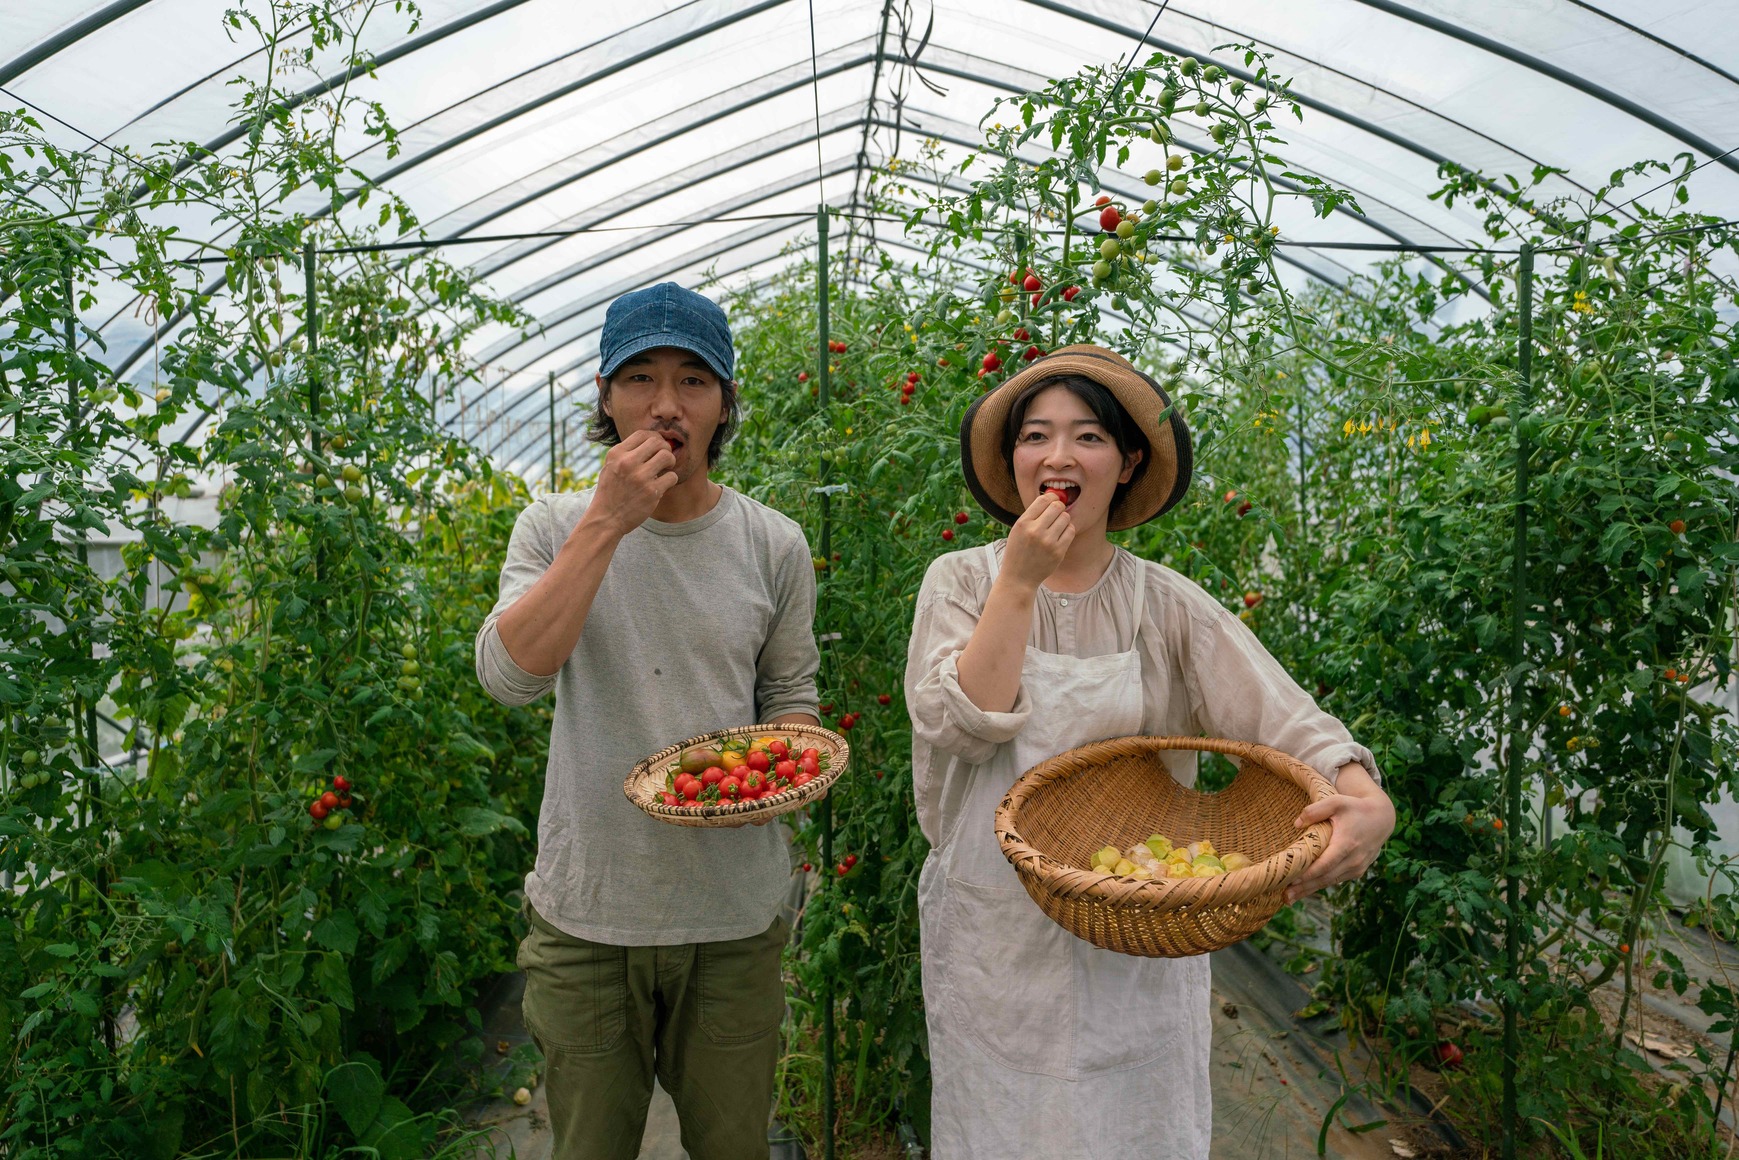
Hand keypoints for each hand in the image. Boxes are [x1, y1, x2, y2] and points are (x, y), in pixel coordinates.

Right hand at [584, 430, 677, 537]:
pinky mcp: (651, 492)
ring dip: (671, 462)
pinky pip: (671, 476)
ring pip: (667, 456)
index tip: (657, 447)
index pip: (643, 434)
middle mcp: (627, 462)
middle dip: (665, 448)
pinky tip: (663, 484)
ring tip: (665, 469)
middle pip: (657, 442)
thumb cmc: (610, 492)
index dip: (655, 438)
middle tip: (664, 458)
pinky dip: (670, 479)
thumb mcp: (610, 467)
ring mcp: (640, 477)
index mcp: (616, 454)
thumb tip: (652, 442)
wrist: (606, 518)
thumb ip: (626, 454)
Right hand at [1001, 492, 1073, 589]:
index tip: (1053, 501)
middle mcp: (1035, 531)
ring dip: (1063, 520)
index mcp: (1023, 523)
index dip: (1051, 497)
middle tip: (1056, 514)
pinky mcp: (1058, 552)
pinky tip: (1060, 535)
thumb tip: (1054, 497)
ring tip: (1056, 527)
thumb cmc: (1018, 551)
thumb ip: (1033, 514)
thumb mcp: (1018, 530)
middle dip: (1058, 508)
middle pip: (1057, 507)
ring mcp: (1048, 542)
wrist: (1018, 578)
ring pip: (1066, 518)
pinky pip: (1071, 531)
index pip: (1043, 500)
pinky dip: (1067, 530)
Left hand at [1285, 775, 1394, 901]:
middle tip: (1284, 896)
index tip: (1290, 880)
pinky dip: (1320, 885)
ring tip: (1288, 898)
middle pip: (1325, 877)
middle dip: (1304, 888)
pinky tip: (1304, 890)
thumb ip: (1315, 810)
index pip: (1325, 864)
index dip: (1308, 875)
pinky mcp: (1357, 871)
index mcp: (1347, 843)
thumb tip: (1296, 824)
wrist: (1381, 818)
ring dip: (1309, 890)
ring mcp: (1357, 867)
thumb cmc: (1355, 808)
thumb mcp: (1336, 802)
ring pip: (1329, 881)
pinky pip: (1336, 879)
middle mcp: (1353, 859)